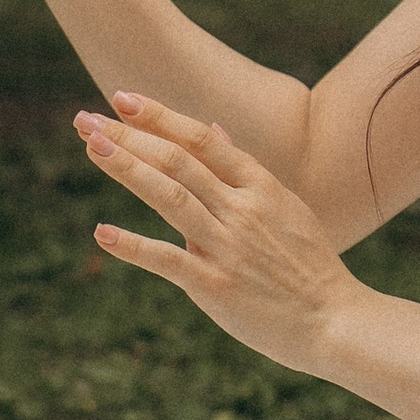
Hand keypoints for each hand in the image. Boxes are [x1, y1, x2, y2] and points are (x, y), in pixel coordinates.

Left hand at [79, 92, 355, 371]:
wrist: (335, 321)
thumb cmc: (307, 265)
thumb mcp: (284, 207)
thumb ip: (244, 171)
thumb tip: (215, 129)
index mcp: (260, 186)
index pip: (202, 138)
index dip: (159, 115)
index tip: (121, 98)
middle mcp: (242, 208)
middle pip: (177, 160)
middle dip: (128, 136)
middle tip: (85, 119)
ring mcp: (228, 246)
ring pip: (170, 197)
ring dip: (128, 168)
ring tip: (92, 147)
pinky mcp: (216, 285)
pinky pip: (168, 260)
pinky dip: (133, 246)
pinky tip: (102, 233)